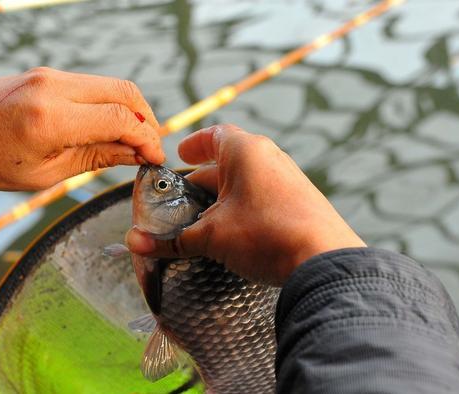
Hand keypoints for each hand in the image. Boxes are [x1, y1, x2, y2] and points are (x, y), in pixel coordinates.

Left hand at [0, 67, 163, 189]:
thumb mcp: (45, 174)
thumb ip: (95, 158)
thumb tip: (135, 154)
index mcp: (51, 120)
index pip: (121, 119)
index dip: (147, 139)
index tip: (155, 159)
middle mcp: (53, 88)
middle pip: (125, 92)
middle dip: (147, 119)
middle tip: (149, 148)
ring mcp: (49, 75)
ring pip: (110, 84)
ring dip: (130, 110)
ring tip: (130, 140)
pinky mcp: (45, 74)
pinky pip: (91, 84)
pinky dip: (108, 103)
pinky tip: (106, 127)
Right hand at [126, 124, 365, 285]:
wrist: (324, 261)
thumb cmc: (264, 234)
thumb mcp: (212, 236)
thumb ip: (172, 239)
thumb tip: (134, 244)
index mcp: (246, 151)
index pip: (215, 135)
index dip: (194, 145)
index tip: (181, 154)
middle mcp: (270, 158)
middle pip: (228, 162)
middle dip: (203, 181)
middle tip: (183, 200)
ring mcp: (289, 179)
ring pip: (246, 182)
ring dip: (223, 198)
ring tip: (203, 220)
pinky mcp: (301, 202)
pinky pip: (264, 196)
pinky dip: (243, 208)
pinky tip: (234, 232)